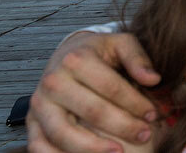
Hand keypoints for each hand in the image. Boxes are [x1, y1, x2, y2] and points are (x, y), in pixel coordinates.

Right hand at [27, 32, 161, 152]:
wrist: (65, 55)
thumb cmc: (99, 53)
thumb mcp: (121, 43)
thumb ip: (138, 58)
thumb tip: (153, 79)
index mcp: (76, 60)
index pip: (110, 87)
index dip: (135, 103)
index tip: (153, 114)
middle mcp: (53, 81)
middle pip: (91, 111)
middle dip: (122, 126)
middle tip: (145, 134)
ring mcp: (39, 104)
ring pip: (64, 133)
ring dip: (93, 148)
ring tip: (119, 152)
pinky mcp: (31, 122)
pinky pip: (39, 146)